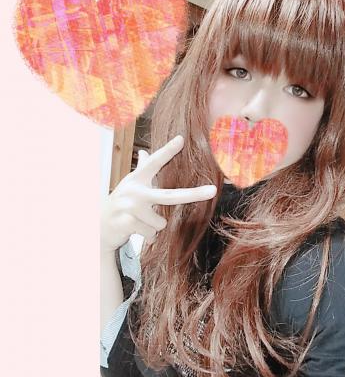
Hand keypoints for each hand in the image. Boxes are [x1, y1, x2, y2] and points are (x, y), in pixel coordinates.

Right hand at [100, 135, 216, 252]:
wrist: (98, 227)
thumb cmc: (120, 204)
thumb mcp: (129, 186)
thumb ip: (140, 169)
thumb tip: (144, 151)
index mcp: (137, 179)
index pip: (154, 163)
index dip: (167, 151)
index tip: (181, 139)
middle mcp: (134, 190)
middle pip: (170, 195)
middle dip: (194, 194)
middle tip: (213, 190)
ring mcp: (130, 206)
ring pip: (161, 223)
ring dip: (153, 228)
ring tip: (139, 223)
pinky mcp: (127, 222)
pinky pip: (151, 233)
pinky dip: (147, 237)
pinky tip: (134, 231)